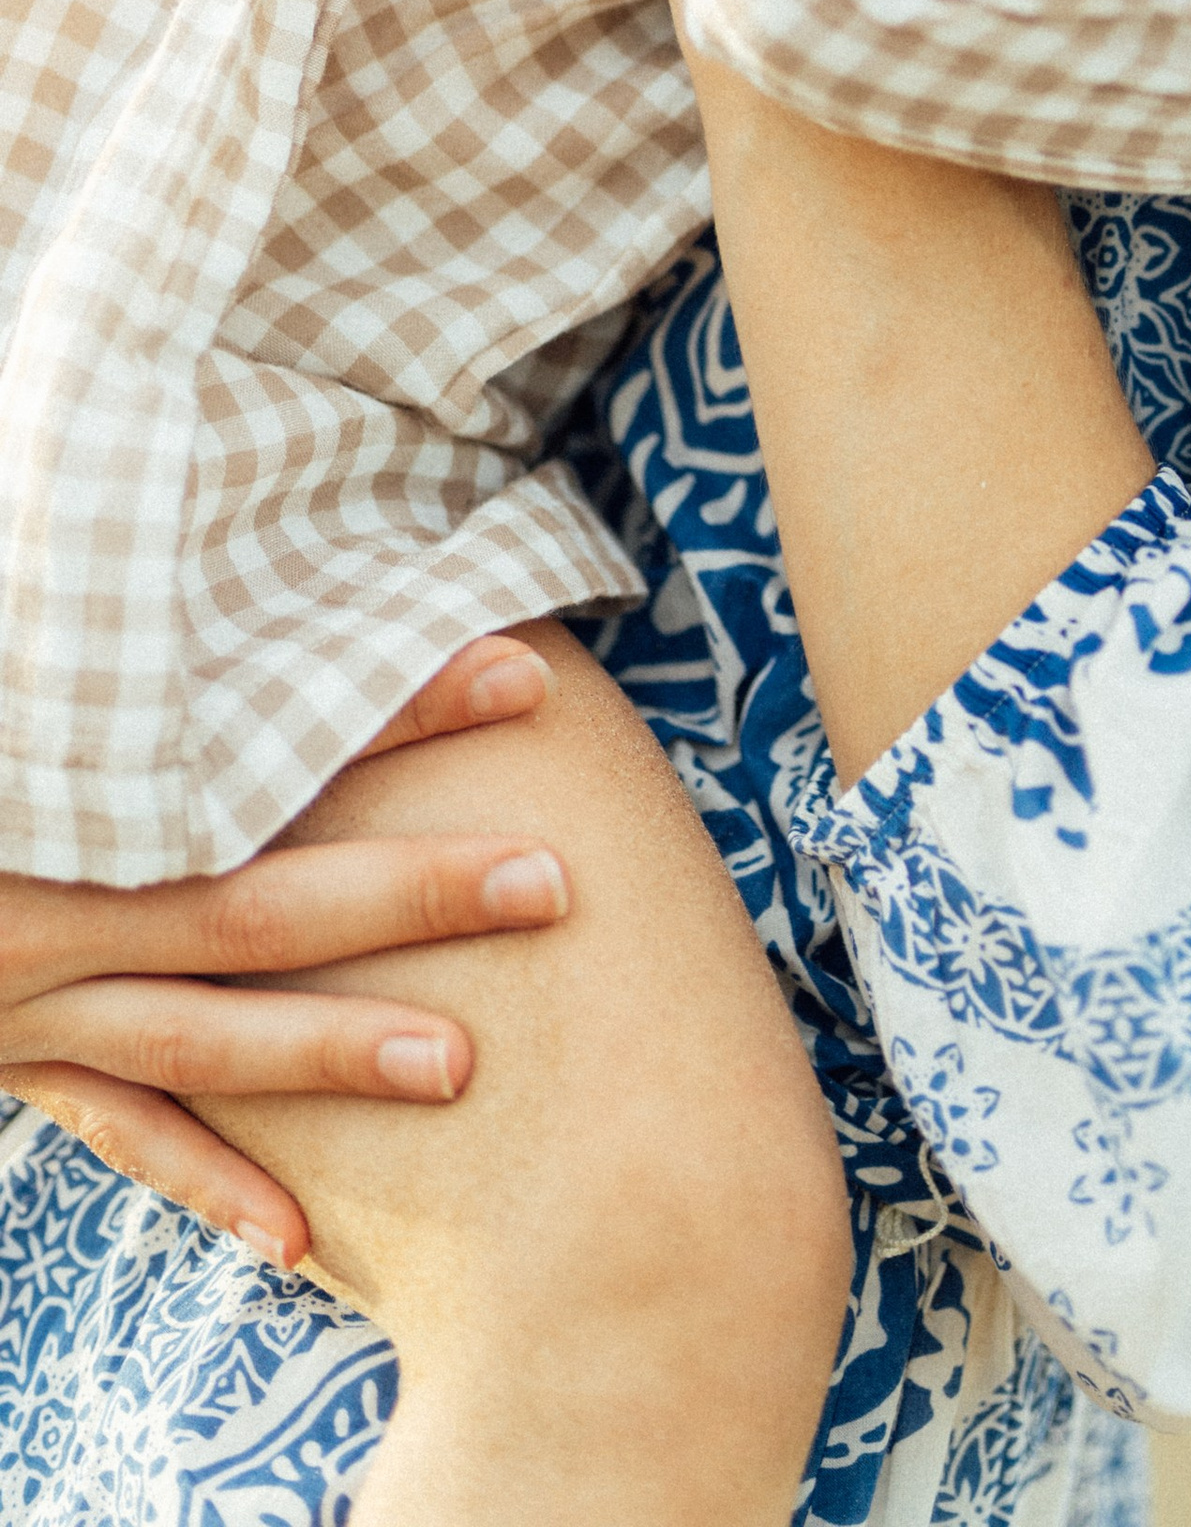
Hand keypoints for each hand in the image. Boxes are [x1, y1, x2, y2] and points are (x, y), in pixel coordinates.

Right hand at [0, 638, 568, 1271]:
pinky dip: (204, 1181)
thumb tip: (198, 538)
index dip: (392, 704)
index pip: (256, 738)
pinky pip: (116, 1130)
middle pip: (253, 901)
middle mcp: (50, 902)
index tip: (526, 670)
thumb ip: (111, 637)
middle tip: (550, 879)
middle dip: (408, 892)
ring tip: (463, 1066)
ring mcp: (25, 998)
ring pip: (198, 1037)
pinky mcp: (6, 1059)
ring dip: (331, 1053)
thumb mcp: (21, 671)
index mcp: (65, 786)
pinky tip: (301, 1239)